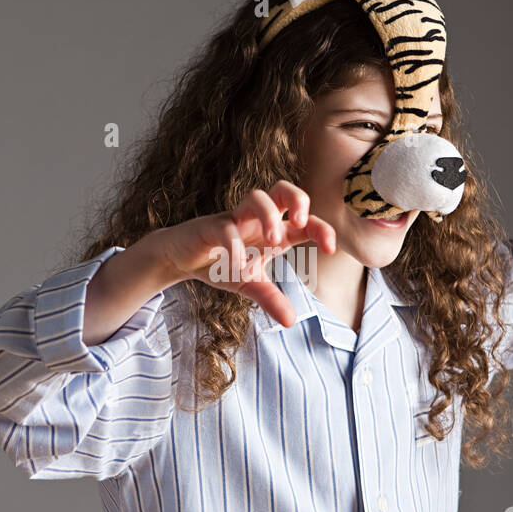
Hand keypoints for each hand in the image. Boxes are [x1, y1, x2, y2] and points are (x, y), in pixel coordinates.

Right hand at [154, 180, 337, 326]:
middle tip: (301, 223)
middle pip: (283, 189)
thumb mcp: (250, 284)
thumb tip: (291, 322)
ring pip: (256, 197)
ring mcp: (234, 219)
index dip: (322, 229)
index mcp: (274, 231)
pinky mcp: (211, 226)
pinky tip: (237, 265)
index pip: (305, 222)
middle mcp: (257, 220)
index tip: (330, 249)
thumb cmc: (221, 264)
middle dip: (298, 199)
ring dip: (268, 215)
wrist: (182, 258)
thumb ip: (271, 299)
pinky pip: (225, 227)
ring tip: (273, 240)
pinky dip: (233, 245)